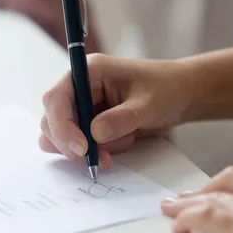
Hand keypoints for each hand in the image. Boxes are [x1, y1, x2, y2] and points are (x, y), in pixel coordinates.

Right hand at [39, 54, 190, 166]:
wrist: (180, 96)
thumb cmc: (165, 89)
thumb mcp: (148, 104)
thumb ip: (122, 118)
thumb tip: (94, 134)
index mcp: (88, 72)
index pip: (56, 98)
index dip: (62, 125)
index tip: (83, 148)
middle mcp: (79, 89)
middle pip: (52, 121)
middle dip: (73, 145)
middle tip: (100, 160)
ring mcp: (82, 108)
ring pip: (61, 137)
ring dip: (87, 151)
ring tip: (121, 145)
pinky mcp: (88, 125)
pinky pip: (78, 145)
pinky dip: (95, 153)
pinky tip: (120, 146)